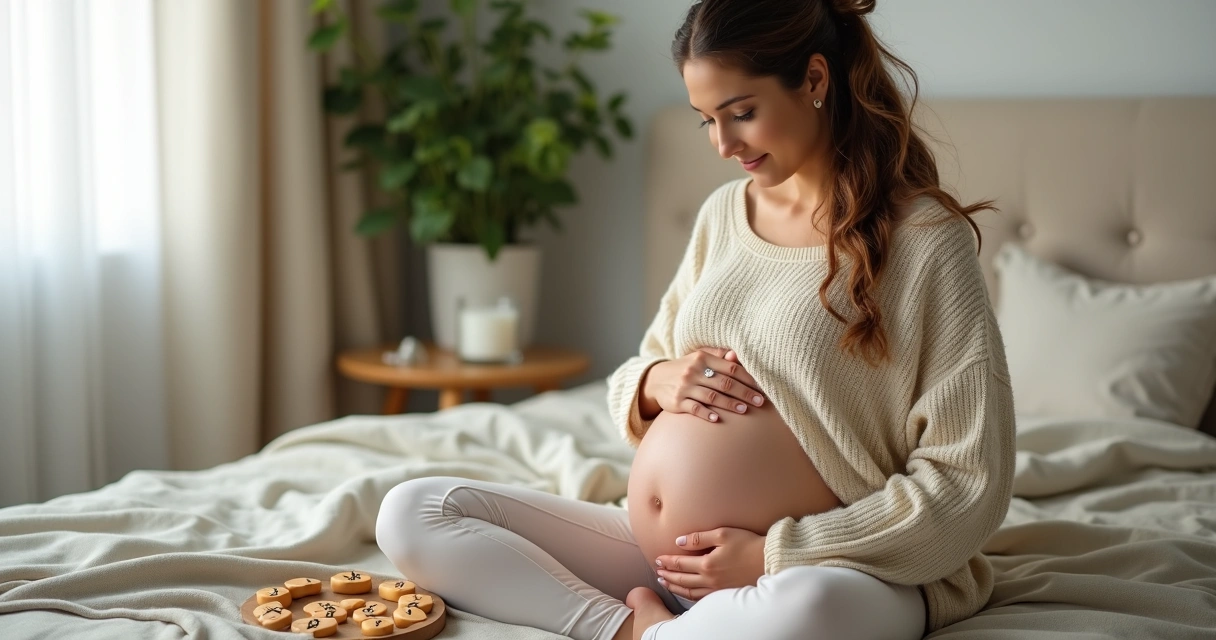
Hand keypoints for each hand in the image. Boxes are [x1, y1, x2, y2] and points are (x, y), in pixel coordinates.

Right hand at [641, 347, 765, 423]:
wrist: (656, 380)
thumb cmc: (685, 368)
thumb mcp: (699, 358)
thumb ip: (719, 356)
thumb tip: (737, 355)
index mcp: (702, 358)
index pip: (730, 368)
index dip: (748, 378)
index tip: (761, 387)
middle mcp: (693, 372)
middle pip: (724, 383)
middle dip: (744, 393)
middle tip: (760, 401)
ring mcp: (685, 388)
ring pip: (712, 397)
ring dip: (730, 404)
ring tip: (744, 410)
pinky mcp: (677, 402)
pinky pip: (694, 409)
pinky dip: (706, 414)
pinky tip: (717, 419)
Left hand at [654, 527, 766, 600]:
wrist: (769, 560)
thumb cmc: (748, 544)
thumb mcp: (723, 534)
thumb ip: (699, 538)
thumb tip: (679, 541)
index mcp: (707, 564)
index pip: (680, 563)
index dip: (667, 561)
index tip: (657, 559)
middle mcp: (709, 579)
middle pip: (682, 579)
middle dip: (668, 575)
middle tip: (658, 572)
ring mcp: (717, 589)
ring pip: (690, 591)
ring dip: (675, 587)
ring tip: (666, 583)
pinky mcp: (725, 593)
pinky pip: (702, 598)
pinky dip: (690, 596)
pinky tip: (686, 593)